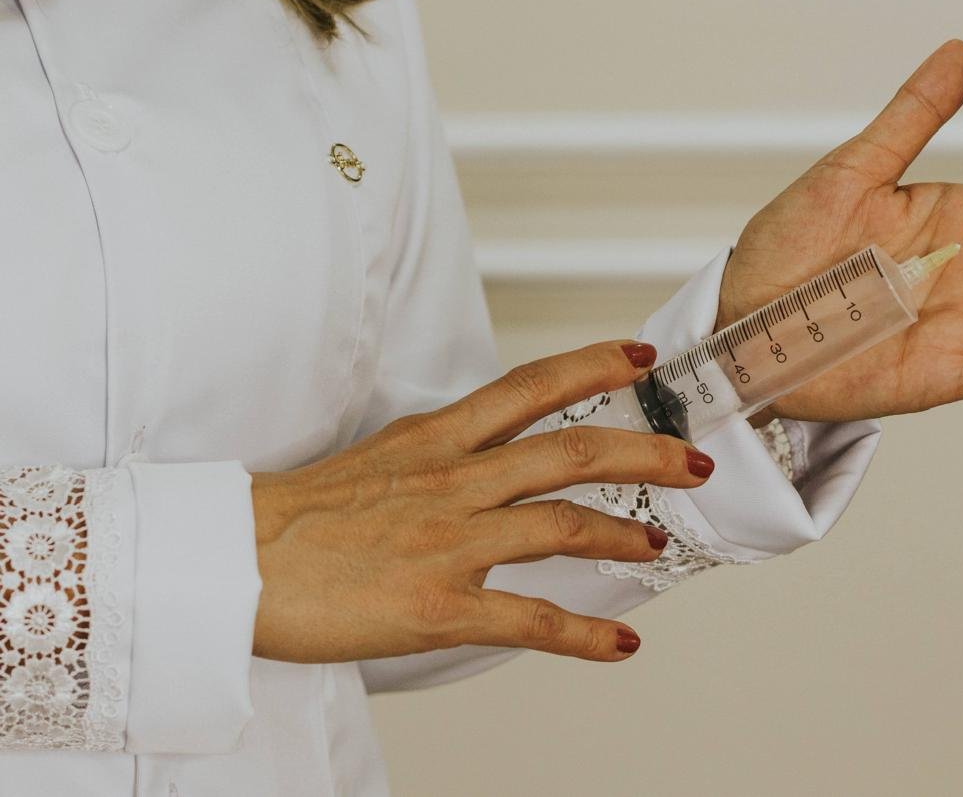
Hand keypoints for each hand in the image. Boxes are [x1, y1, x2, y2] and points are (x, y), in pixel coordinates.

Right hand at [249, 340, 715, 662]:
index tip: (641, 357)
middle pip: (571, 450)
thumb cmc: (297, 517)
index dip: (595, 365)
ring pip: (563, 524)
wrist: (232, 561)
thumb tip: (486, 463)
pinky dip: (585, 635)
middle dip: (644, 452)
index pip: (531, 387)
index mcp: (437, 440)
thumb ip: (441, 458)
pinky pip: (530, 619)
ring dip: (625, 534)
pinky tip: (620, 644)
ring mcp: (450, 541)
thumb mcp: (379, 461)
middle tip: (691, 460)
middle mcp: (454, 480)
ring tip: (658, 544)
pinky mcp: (438, 605)